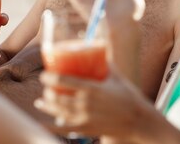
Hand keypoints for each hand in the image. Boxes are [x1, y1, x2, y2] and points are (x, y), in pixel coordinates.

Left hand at [35, 68, 152, 138]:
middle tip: (45, 87)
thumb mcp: (116, 76)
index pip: (64, 80)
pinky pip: (64, 129)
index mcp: (92, 88)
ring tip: (41, 101)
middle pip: (58, 97)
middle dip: (47, 92)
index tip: (44, 74)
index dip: (50, 77)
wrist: (138, 120)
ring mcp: (85, 118)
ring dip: (47, 106)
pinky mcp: (86, 129)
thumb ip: (105, 63)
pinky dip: (50, 127)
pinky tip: (41, 124)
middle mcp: (86, 103)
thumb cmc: (129, 96)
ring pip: (58, 112)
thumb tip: (97, 50)